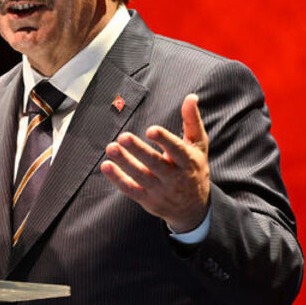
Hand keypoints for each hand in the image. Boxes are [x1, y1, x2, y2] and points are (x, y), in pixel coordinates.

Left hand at [101, 93, 209, 232]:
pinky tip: (106, 165)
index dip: (165, 140)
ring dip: (124, 162)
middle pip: (155, 164)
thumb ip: (192, 121)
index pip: (177, 151)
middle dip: (139, 151)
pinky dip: (118, 179)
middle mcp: (175, 179)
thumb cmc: (194, 168)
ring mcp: (160, 191)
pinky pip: (130, 189)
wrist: (194, 208)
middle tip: (123, 137)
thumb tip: (191, 97)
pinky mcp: (147, 200)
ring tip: (111, 148)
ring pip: (140, 177)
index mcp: (189, 162)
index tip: (151, 130)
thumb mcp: (198, 146)